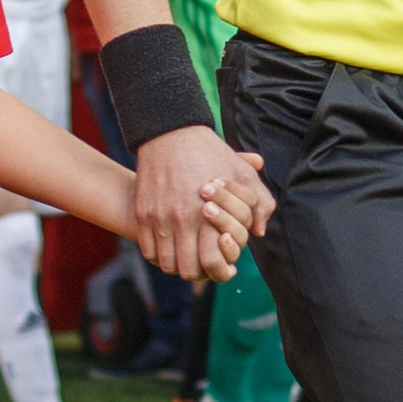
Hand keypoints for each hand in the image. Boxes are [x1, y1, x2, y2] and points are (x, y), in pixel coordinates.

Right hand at [133, 126, 269, 276]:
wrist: (169, 131)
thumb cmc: (210, 152)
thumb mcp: (242, 173)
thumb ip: (260, 203)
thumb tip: (259, 231)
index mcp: (207, 214)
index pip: (209, 264)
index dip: (217, 270)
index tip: (221, 263)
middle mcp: (179, 220)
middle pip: (185, 270)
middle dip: (197, 270)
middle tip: (203, 261)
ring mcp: (157, 217)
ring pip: (165, 263)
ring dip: (176, 263)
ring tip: (186, 254)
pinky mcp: (142, 213)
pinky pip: (148, 250)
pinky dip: (158, 253)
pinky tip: (169, 245)